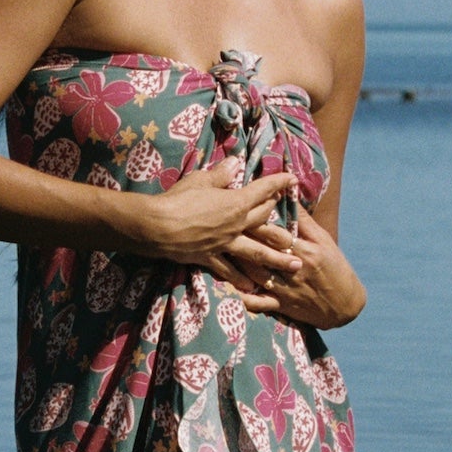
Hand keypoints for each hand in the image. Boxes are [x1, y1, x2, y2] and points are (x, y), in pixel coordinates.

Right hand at [128, 163, 301, 291]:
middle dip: (280, 223)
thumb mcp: (199, 180)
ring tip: (294, 266)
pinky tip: (252, 287)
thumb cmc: (177, 198)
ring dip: (277, 260)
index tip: (292, 179)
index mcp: (235, 202)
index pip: (263, 190)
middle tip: (292, 229)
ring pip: (258, 253)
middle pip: (264, 222)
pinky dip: (241, 279)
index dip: (279, 183)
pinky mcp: (210, 258)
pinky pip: (229, 271)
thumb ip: (220, 175)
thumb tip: (235, 163)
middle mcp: (236, 224)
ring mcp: (225, 244)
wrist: (157, 226)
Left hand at [231, 206, 365, 328]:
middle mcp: (293, 270)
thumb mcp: (325, 241)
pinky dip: (243, 297)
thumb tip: (289, 196)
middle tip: (221, 227)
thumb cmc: (336, 268)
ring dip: (236, 263)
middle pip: (261, 252)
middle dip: (241, 239)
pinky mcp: (282, 306)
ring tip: (217, 250)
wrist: (346, 305)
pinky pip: (259, 303)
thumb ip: (305, 221)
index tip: (239, 209)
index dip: (256, 221)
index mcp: (304, 251)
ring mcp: (286, 290)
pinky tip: (227, 287)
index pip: (275, 233)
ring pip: (255, 274)